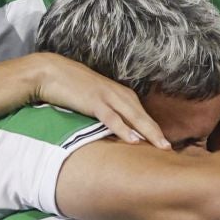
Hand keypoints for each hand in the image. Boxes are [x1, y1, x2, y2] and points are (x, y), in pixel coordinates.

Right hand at [27, 52, 167, 148]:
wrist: (49, 71)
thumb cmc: (69, 86)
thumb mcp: (94, 97)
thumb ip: (106, 109)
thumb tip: (114, 126)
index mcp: (118, 92)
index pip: (141, 113)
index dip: (153, 127)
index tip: (164, 142)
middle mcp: (117, 93)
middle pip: (142, 115)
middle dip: (157, 132)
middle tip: (170, 148)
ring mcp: (106, 96)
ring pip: (133, 116)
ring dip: (148, 132)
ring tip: (161, 146)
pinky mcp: (93, 101)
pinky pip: (112, 118)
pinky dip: (123, 129)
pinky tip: (134, 140)